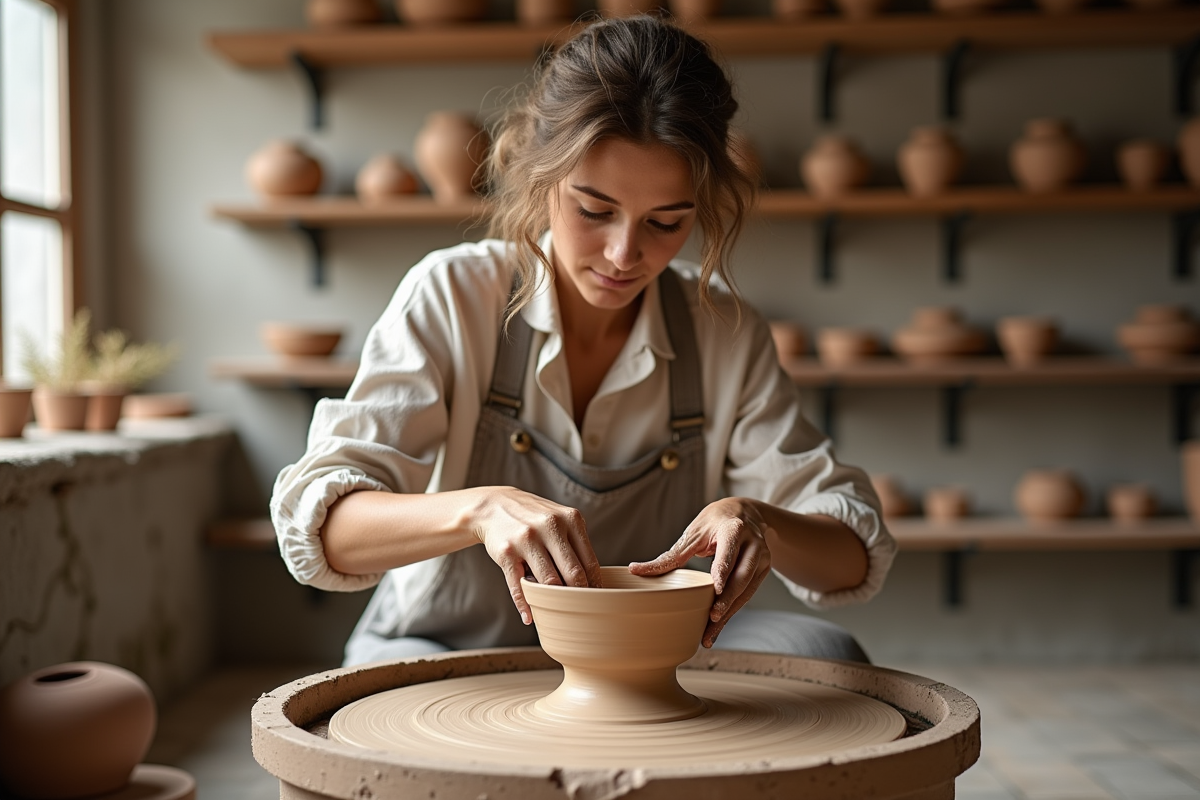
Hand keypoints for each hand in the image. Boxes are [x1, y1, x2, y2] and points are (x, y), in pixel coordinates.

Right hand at [469, 486, 603, 624]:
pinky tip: (529, 616)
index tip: (595, 600)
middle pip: (573, 574)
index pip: (590, 562)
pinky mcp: (507, 552)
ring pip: (548, 581)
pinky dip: (525, 604)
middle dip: (578, 596)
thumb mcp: (559, 520)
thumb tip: (592, 581)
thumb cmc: (534, 518)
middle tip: (580, 610)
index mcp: (570, 519)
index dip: (594, 585)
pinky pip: (519, 585)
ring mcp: (527, 539)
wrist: (493, 505)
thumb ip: (576, 544)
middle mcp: (550, 526)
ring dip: (554, 601)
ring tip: (557, 612)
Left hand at [629, 497, 771, 647]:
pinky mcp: (763, 572)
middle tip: (712, 617)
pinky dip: (732, 611)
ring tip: (710, 632)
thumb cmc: (715, 523)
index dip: (724, 569)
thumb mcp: (694, 532)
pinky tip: (718, 627)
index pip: (730, 550)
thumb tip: (636, 570)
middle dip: (728, 599)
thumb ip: (672, 554)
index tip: (717, 588)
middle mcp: (753, 543)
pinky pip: (747, 595)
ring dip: (729, 612)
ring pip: (746, 589)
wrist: (745, 514)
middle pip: (742, 575)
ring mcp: (761, 558)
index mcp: (734, 528)